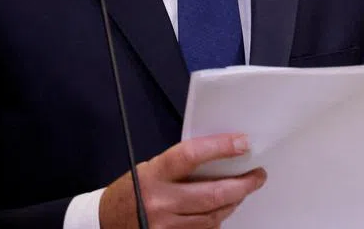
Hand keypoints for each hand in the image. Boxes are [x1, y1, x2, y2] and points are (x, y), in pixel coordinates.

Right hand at [99, 134, 265, 228]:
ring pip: (213, 215)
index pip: (192, 155)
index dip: (221, 147)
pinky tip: (221, 209)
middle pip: (213, 194)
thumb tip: (224, 153)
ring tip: (241, 191)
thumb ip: (185, 163)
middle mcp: (160, 201)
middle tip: (258, 175)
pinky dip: (217, 218)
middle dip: (243, 185)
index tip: (243, 143)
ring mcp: (165, 225)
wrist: (105, 221)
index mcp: (156, 173)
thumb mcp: (154, 167)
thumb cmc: (134, 189)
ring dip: (233, 202)